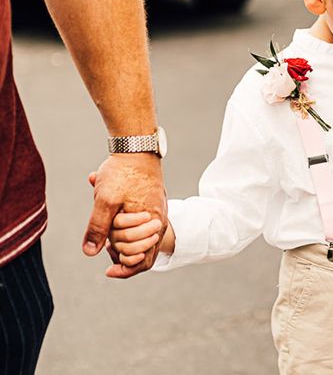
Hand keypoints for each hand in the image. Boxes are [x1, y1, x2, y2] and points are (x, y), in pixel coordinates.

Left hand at [83, 153, 166, 278]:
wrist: (136, 146)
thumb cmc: (123, 171)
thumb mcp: (105, 200)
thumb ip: (98, 227)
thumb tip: (90, 253)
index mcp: (153, 221)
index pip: (144, 260)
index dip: (125, 269)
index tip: (108, 270)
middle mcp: (158, 219)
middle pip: (142, 252)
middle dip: (122, 254)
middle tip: (105, 246)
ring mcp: (156, 211)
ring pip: (142, 240)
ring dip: (124, 242)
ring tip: (107, 236)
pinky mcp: (152, 204)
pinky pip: (142, 226)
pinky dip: (127, 230)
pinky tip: (113, 223)